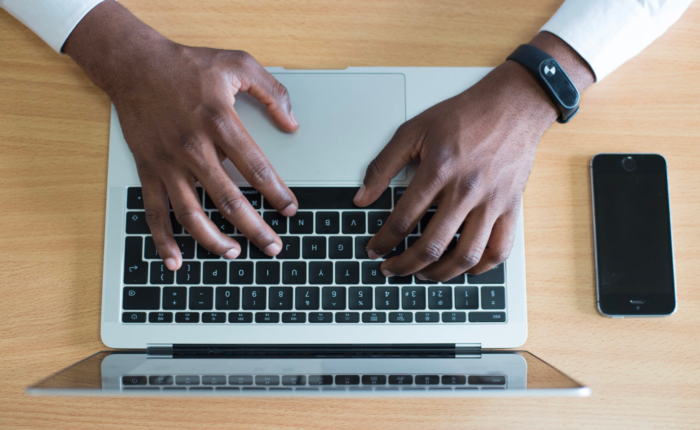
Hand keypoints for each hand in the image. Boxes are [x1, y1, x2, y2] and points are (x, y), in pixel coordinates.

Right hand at [64, 1, 298, 270]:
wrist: (134, 64)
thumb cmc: (187, 64)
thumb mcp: (237, 63)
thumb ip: (271, 92)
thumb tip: (292, 123)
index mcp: (220, 123)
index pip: (257, 169)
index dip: (277, 193)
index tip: (290, 209)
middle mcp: (194, 148)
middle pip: (229, 200)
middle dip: (255, 228)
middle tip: (273, 247)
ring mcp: (168, 163)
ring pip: (191, 214)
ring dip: (214, 241)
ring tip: (235, 254)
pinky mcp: (148, 170)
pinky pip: (154, 211)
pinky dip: (163, 239)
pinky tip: (175, 260)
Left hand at [354, 33, 593, 280]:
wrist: (513, 105)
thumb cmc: (464, 116)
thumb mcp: (413, 130)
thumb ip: (383, 165)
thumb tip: (361, 197)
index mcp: (438, 170)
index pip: (403, 219)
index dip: (383, 241)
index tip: (374, 250)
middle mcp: (466, 190)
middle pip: (431, 245)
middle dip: (404, 265)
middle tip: (391, 269)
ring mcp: (492, 202)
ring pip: (466, 255)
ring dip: (440, 273)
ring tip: (423, 274)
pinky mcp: (511, 207)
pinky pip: (500, 250)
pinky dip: (481, 267)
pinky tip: (464, 268)